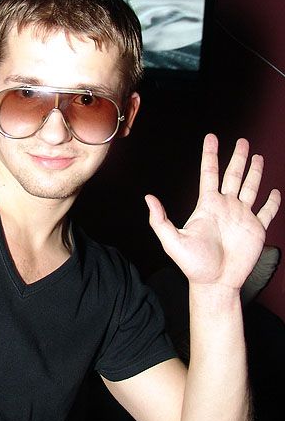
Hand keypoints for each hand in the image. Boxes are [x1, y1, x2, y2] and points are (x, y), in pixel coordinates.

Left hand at [145, 134, 280, 289]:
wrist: (215, 283)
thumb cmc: (192, 264)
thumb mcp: (172, 241)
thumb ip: (160, 220)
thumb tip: (148, 198)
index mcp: (207, 205)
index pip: (209, 173)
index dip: (210, 155)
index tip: (212, 137)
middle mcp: (226, 207)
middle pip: (234, 175)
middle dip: (238, 158)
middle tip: (243, 141)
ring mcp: (242, 217)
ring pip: (251, 187)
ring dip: (255, 173)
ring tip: (258, 156)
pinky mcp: (256, 230)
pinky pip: (266, 211)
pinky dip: (272, 201)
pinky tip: (273, 191)